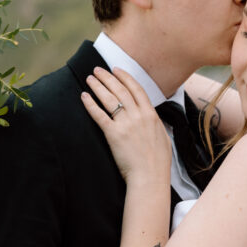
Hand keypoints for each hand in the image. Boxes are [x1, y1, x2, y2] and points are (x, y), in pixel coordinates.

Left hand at [80, 66, 170, 183]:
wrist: (150, 176)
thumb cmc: (157, 162)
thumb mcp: (163, 137)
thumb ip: (155, 124)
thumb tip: (151, 118)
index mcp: (151, 115)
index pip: (136, 89)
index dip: (125, 77)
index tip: (116, 69)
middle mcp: (138, 116)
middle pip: (120, 90)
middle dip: (108, 78)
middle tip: (97, 70)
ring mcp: (126, 124)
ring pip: (109, 99)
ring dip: (98, 86)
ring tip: (89, 78)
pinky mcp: (114, 135)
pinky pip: (99, 115)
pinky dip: (90, 104)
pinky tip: (84, 97)